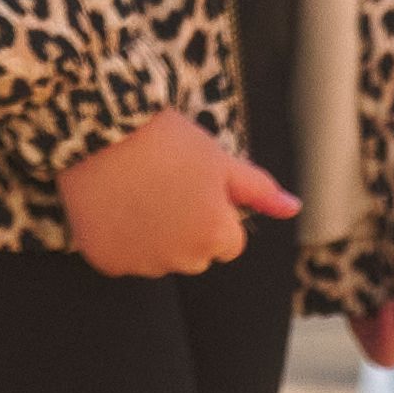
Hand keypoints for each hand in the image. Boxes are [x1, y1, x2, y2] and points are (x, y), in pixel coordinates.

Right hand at [58, 107, 295, 277]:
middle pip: (196, 255)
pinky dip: (119, 238)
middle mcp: (182, 259)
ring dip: (153, 236)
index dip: (213, 210)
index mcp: (216, 236)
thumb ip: (259, 190)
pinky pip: (122, 258)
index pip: (229, 242)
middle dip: (186, 229)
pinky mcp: (107, 262)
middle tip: (164, 185)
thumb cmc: (166, 139)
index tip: (192, 183)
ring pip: (159, 258)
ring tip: (137, 190)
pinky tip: (113, 203)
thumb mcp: (220, 159)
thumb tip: (293, 207)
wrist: (100, 128)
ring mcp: (142, 264)